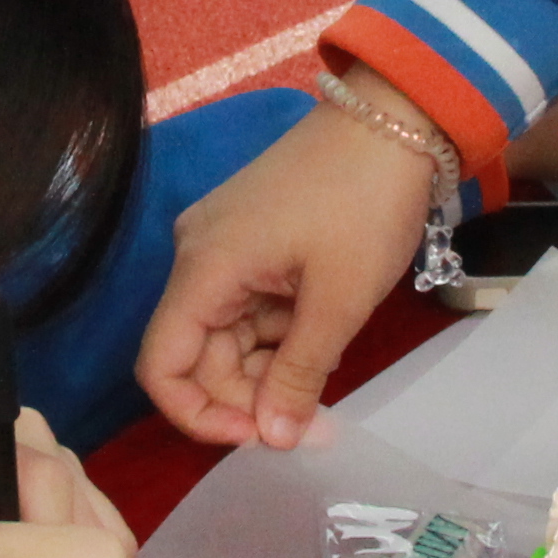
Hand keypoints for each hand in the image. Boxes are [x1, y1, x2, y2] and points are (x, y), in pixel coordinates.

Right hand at [138, 86, 436, 448]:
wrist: (396, 118)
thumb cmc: (365, 205)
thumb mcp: (338, 301)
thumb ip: (298, 375)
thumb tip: (274, 440)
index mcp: (204, 269)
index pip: (160, 366)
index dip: (198, 416)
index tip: (258, 436)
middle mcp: (198, 257)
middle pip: (196, 355)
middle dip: (246, 396)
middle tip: (309, 421)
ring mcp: (224, 244)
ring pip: (226, 335)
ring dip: (268, 367)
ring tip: (325, 377)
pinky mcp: (251, 238)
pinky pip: (248, 306)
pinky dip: (278, 334)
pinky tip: (321, 339)